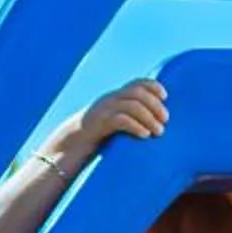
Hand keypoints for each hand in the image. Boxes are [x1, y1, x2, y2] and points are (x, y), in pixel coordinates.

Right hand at [52, 78, 166, 158]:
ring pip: (131, 105)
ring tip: (159, 131)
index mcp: (113, 99)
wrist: (66, 149)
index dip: (152, 86)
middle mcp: (108, 101)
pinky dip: (136, 126)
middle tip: (165, 120)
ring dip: (149, 117)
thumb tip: (153, 126)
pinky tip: (144, 135)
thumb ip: (127, 120)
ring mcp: (102, 111)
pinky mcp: (98, 125)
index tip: (165, 97)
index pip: (136, 83)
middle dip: (154, 104)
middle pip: (137, 92)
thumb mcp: (112, 126)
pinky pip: (121, 120)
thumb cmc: (93, 141)